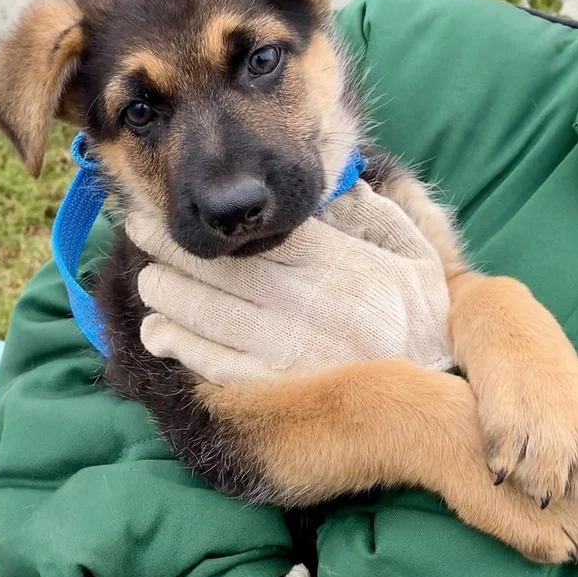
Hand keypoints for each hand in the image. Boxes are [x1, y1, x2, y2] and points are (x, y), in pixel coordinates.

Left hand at [126, 180, 452, 383]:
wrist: (438, 392)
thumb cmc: (423, 318)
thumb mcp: (413, 254)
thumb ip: (375, 214)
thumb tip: (341, 184)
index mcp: (326, 260)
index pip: (251, 232)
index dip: (206, 221)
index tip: (175, 206)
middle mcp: (294, 297)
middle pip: (214, 266)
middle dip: (168, 247)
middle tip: (139, 231)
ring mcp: (279, 343)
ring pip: (201, 311)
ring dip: (164, 292)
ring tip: (147, 280)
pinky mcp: (272, 383)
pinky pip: (211, 361)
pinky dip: (178, 345)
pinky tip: (156, 332)